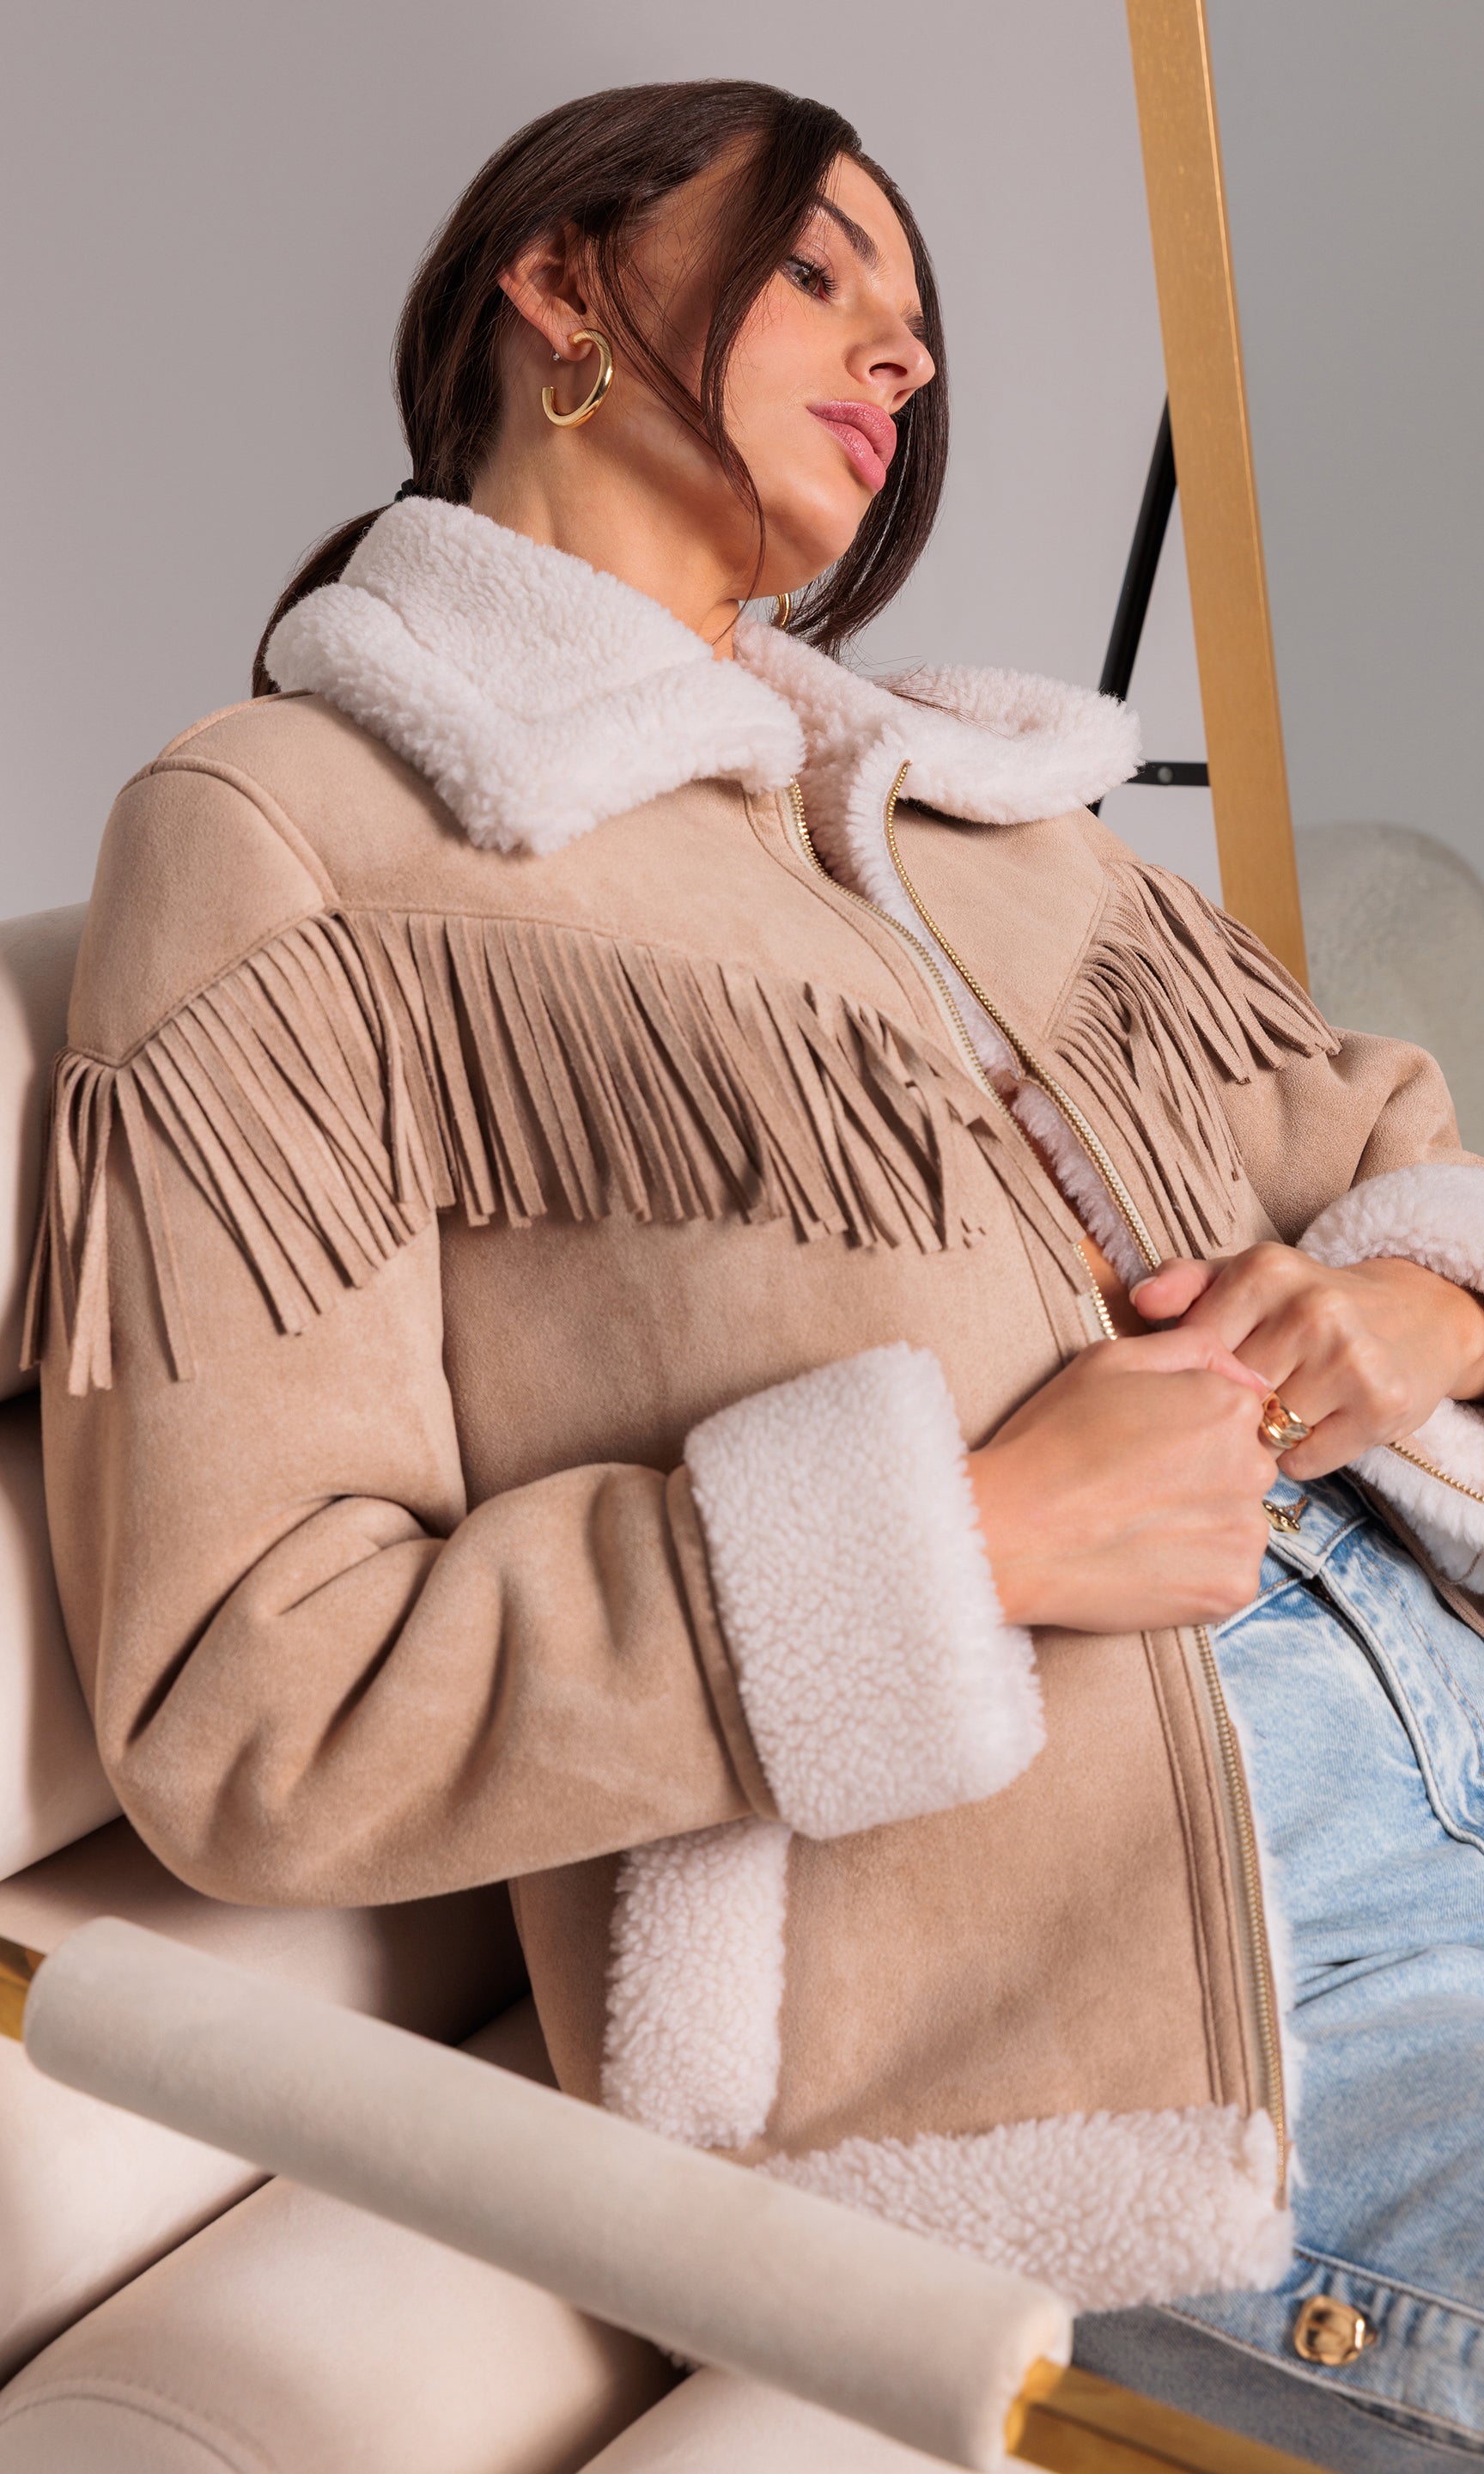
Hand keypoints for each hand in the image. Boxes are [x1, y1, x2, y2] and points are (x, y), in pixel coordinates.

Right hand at [971, 1330, 1273, 1633]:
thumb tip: (1247, 1377)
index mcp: (1229, 1407)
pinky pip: (1228, 1575)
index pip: (1237, 1416)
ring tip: (1134, 1529)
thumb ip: (1190, 1349)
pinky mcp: (1233, 1588)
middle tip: (1133, 1489)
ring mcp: (1246, 1532)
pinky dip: (1194, 1573)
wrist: (1011, 1532)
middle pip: (1242, 1468)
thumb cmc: (1051, 1440)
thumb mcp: (1110, 1360)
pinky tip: (1144, 1562)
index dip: (1186, 1431)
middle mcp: (1253, 1466)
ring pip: (1235, 1523)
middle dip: (1201, 1477)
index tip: (1143, 1449)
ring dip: (1200, 1526)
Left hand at [1131, 1243, 1483, 1480]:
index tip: (1208, 1373)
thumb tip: (1139, 1300)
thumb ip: (1186, 1282)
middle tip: (1240, 1401)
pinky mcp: (1381, 1407)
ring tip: (1276, 1411)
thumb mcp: (1246, 1279)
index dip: (1193, 1374)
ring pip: (1262, 1434)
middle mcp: (1312, 1308)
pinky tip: (1312, 1428)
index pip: (1194, 1349)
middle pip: (1227, 1395)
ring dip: (1259, 1437)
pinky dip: (1298, 1457)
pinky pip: (1302, 1461)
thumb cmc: (1303, 1305)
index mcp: (1266, 1270)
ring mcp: (1350, 1358)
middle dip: (1224, 1409)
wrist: (1412, 1318)